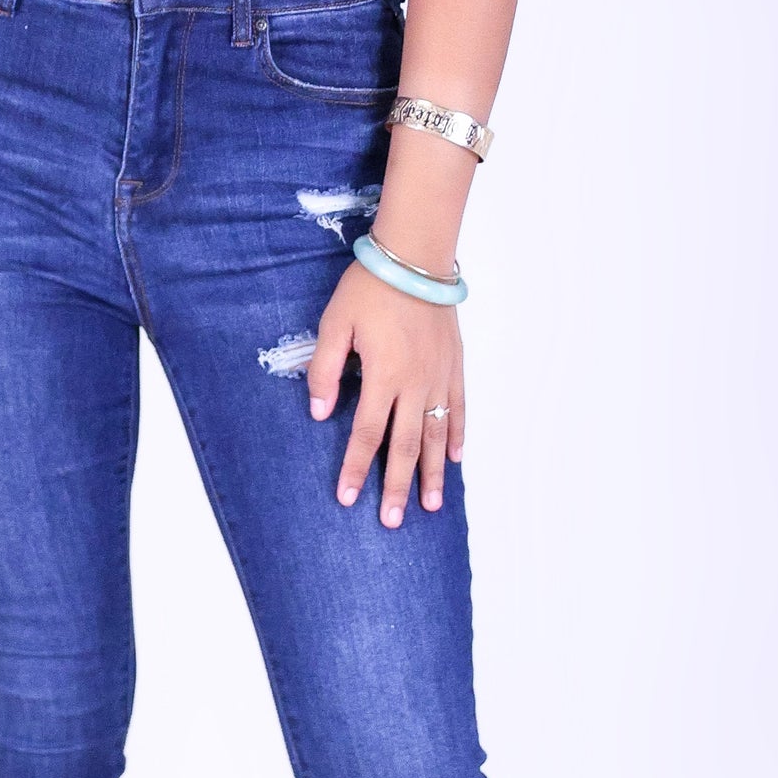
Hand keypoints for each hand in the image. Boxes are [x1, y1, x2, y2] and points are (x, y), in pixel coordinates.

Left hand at [306, 259, 464, 526]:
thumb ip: (324, 369)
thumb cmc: (370, 287)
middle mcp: (415, 384)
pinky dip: (457, 436)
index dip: (355, 468)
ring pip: (436, 435)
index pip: (366, 434)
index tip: (347, 498)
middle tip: (392, 521)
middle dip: (397, 486)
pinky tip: (454, 459)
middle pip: (405, 446)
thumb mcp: (334, 324)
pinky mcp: (454, 365)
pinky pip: (459, 408)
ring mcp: (439, 376)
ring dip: (431, 473)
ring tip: (429, 505)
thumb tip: (318, 413)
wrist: (416, 257)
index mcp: (383, 376)